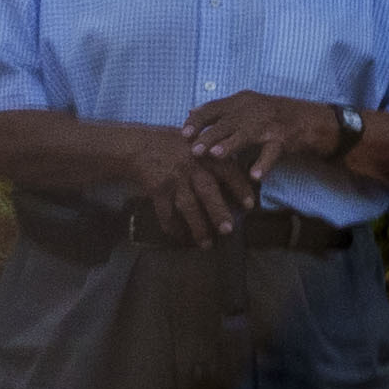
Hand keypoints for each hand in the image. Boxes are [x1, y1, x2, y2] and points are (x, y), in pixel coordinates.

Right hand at [105, 122, 251, 244]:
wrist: (138, 145)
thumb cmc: (176, 146)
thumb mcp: (200, 144)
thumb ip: (218, 158)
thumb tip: (244, 178)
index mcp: (207, 155)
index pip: (229, 171)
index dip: (240, 188)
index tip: (250, 206)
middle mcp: (191, 167)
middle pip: (207, 191)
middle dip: (218, 212)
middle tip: (228, 230)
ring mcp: (173, 179)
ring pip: (187, 206)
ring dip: (197, 226)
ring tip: (207, 244)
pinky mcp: (156, 189)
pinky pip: (165, 212)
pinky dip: (173, 227)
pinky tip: (181, 238)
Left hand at [178, 87, 347, 181]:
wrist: (315, 120)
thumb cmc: (276, 115)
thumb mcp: (249, 105)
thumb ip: (221, 110)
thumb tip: (190, 112)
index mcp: (243, 100)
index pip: (214, 107)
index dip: (198, 120)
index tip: (183, 133)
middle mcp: (255, 109)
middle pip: (227, 122)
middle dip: (209, 136)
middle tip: (194, 150)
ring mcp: (270, 124)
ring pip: (246, 134)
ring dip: (230, 144)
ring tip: (217, 155)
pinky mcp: (285, 138)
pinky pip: (272, 153)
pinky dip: (263, 164)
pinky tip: (255, 176)